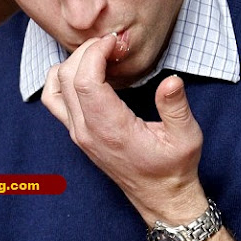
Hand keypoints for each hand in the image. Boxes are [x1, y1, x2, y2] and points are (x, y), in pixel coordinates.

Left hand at [42, 34, 206, 222]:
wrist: (159, 197)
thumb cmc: (173, 168)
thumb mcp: (186, 137)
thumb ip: (176, 107)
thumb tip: (172, 80)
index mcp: (111, 129)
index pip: (85, 80)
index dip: (96, 53)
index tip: (115, 42)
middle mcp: (86, 131)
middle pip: (67, 77)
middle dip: (87, 51)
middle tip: (112, 44)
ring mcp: (77, 133)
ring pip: (55, 86)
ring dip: (72, 62)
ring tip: (100, 55)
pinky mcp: (76, 133)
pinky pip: (54, 99)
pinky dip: (63, 78)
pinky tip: (88, 72)